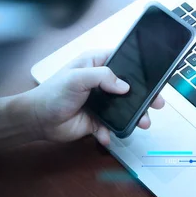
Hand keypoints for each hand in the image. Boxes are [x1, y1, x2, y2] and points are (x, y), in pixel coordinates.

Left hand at [27, 52, 164, 144]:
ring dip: (135, 117)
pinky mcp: (99, 120)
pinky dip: (112, 132)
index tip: (154, 77)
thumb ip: (102, 77)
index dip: (139, 67)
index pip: (124, 61)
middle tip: (157, 104)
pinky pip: (112, 126)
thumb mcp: (77, 78)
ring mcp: (103, 102)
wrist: (38, 120)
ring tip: (143, 123)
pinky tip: (106, 135)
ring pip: (126, 108)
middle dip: (145, 97)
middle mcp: (102, 82)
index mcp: (97, 64)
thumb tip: (125, 86)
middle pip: (130, 88)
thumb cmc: (53, 93)